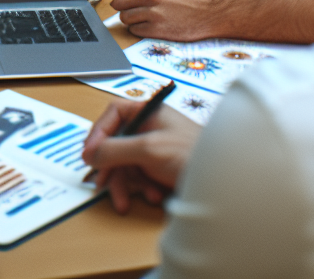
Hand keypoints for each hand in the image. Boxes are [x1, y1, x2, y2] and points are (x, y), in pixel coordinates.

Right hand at [82, 101, 199, 213]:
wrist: (224, 185)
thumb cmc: (191, 155)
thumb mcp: (148, 149)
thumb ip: (115, 149)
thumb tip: (89, 154)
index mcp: (149, 111)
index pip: (114, 114)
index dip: (98, 132)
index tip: (89, 153)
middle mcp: (151, 128)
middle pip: (116, 143)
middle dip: (111, 168)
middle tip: (102, 184)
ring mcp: (156, 149)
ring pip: (126, 164)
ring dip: (126, 184)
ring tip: (126, 201)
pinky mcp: (162, 169)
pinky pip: (140, 177)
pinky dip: (141, 189)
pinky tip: (152, 196)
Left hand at [110, 0, 222, 39]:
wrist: (211, 12)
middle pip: (119, 3)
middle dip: (123, 6)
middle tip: (131, 8)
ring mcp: (153, 14)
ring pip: (124, 18)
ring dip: (130, 18)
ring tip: (140, 17)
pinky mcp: (157, 30)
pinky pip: (134, 30)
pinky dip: (138, 29)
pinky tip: (148, 25)